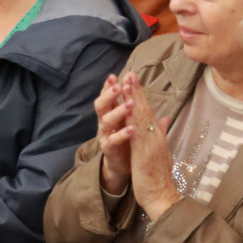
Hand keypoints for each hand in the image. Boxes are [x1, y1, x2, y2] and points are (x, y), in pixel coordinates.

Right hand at [94, 74, 133, 193]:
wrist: (122, 166)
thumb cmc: (127, 140)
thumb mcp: (131, 120)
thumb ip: (136, 107)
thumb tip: (140, 89)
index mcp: (111, 113)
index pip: (108, 96)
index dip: (109, 86)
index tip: (114, 76)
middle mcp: (105, 122)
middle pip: (102, 105)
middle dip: (110, 94)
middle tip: (120, 86)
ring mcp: (105, 135)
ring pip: (106, 120)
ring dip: (118, 111)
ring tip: (130, 103)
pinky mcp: (109, 150)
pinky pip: (113, 140)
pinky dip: (122, 134)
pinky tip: (132, 129)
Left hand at [121, 73, 178, 220]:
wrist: (163, 196)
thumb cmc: (160, 178)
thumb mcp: (160, 153)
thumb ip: (161, 135)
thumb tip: (164, 120)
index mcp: (158, 137)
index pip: (149, 112)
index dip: (141, 96)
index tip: (134, 81)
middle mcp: (156, 136)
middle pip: (146, 109)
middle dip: (137, 91)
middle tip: (131, 73)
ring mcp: (151, 143)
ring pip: (142, 116)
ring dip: (134, 98)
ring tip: (128, 82)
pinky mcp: (144, 151)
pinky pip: (137, 130)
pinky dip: (132, 116)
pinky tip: (126, 107)